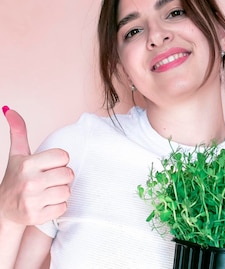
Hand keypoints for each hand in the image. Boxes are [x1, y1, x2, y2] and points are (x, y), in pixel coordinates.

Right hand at [0, 108, 73, 225]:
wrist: (4, 209)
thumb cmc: (15, 178)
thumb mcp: (17, 155)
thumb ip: (18, 132)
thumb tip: (9, 110)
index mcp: (27, 164)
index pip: (64, 157)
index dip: (59, 161)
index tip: (49, 166)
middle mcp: (29, 182)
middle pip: (68, 174)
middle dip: (62, 177)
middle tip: (48, 180)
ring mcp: (32, 200)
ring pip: (67, 191)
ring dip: (60, 192)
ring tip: (46, 192)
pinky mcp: (37, 216)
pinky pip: (63, 207)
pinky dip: (57, 207)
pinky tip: (45, 204)